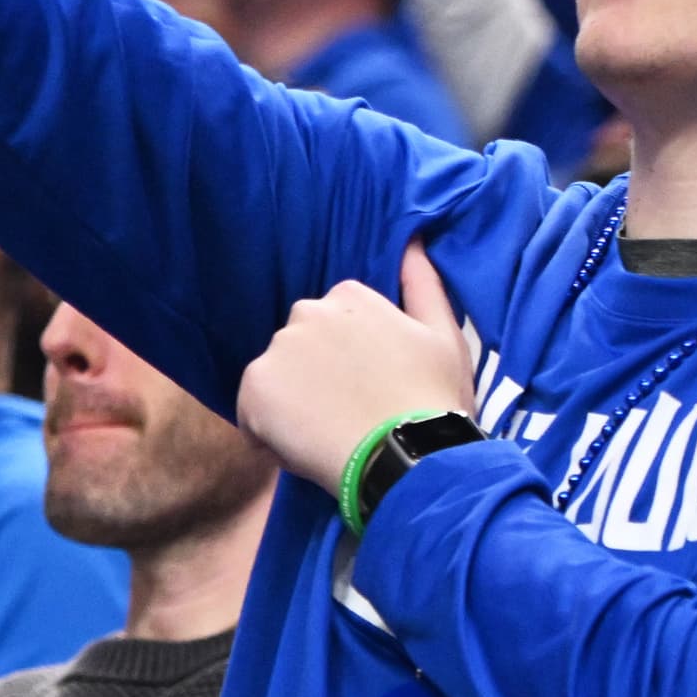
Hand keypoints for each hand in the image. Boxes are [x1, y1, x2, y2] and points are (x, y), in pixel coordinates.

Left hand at [235, 244, 478, 499]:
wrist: (408, 454)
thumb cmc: (433, 398)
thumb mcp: (444, 335)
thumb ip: (423, 285)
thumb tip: (412, 242)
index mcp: (349, 297)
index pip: (334, 321)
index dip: (348, 357)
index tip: (367, 384)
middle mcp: (306, 313)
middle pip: (301, 346)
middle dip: (315, 373)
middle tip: (348, 410)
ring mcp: (278, 349)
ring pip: (276, 377)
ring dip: (292, 401)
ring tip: (329, 432)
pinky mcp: (254, 387)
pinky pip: (252, 410)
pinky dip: (268, 430)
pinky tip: (304, 447)